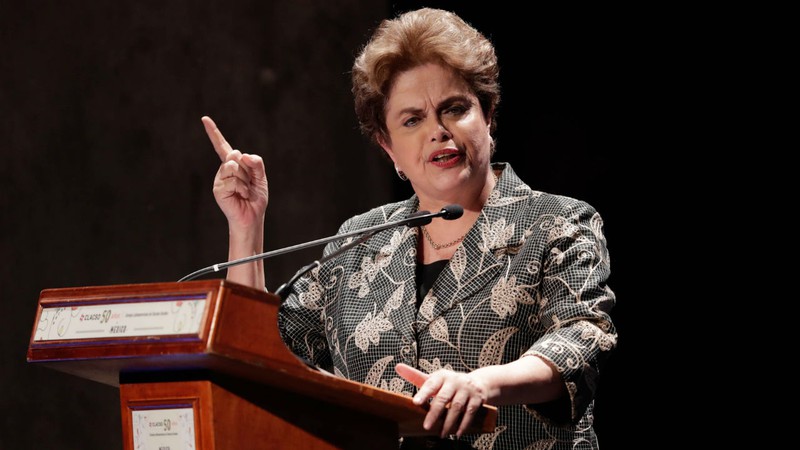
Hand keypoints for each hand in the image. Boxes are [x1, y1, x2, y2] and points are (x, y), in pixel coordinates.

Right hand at [202, 116, 267, 230]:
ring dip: (245, 180)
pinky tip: (241, 196)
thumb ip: (256, 163)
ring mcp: (220, 179)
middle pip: (235, 155)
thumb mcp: (261, 177)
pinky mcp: (218, 189)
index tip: (204, 119)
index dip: (214, 133)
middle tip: (249, 184)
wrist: (253, 216)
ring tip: (245, 191)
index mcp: (233, 165)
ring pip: (234, 166)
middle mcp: (224, 170)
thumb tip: (243, 155)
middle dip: (248, 169)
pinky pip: (233, 180)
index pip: (223, 146)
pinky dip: (242, 188)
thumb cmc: (256, 197)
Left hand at [395, 363, 488, 437]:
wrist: (478, 382)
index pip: (431, 384)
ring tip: (441, 434)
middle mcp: (454, 381)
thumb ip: (416, 376)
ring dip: (448, 422)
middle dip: (435, 413)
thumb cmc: (449, 383)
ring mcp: (467, 389)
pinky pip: (469, 413)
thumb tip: (398, 367)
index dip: (423, 393)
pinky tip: (456, 433)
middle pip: (443, 398)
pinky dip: (463, 424)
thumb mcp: (435, 378)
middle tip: (426, 426)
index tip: (415, 402)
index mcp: (442, 376)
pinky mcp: (477, 399)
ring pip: (456, 407)